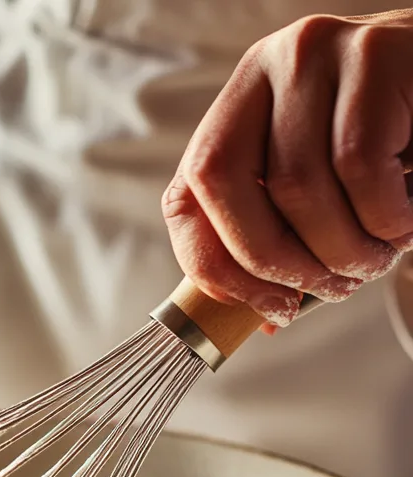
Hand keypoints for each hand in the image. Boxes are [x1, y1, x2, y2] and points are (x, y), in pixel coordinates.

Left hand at [163, 9, 412, 332]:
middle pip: (226, 187)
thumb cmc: (384, 151)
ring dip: (340, 250)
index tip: (262, 305)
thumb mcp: (317, 190)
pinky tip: (401, 224)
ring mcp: (314, 55)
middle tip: (326, 289)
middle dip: (273, 262)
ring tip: (373, 261)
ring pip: (299, 186)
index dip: (210, 264)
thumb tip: (261, 321)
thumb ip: (278, 241)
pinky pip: (360, 166)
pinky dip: (384, 218)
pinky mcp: (375, 54)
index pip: (185, 197)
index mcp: (233, 110)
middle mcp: (264, 71)